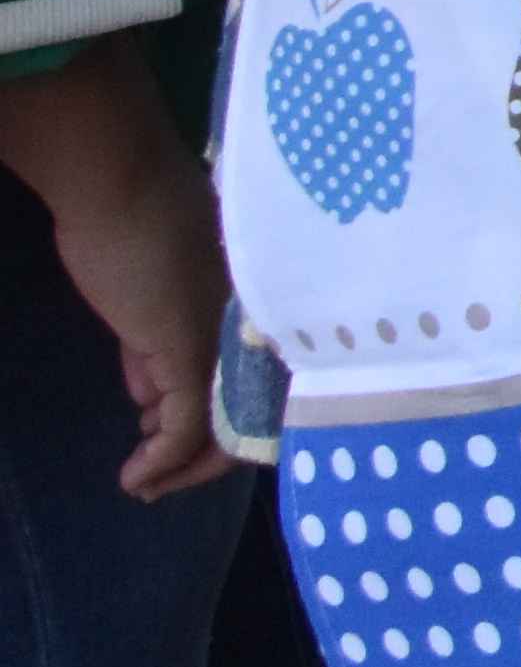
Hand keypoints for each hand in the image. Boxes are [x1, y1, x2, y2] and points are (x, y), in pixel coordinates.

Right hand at [1, 54, 231, 497]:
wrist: (120, 182)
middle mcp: (251, 330)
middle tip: (157, 484)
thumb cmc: (133, 224)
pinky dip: (162, 461)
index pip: (255, 387)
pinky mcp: (191, 350)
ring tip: (143, 484)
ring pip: (221, 428)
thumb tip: (148, 392)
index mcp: (251, 314)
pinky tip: (134, 475)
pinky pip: (187, 426)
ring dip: (179, 469)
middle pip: (247, 414)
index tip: (175, 454)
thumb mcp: (152, 299)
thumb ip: (157, 344)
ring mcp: (225, 340)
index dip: (222, 427)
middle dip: (201, 461)